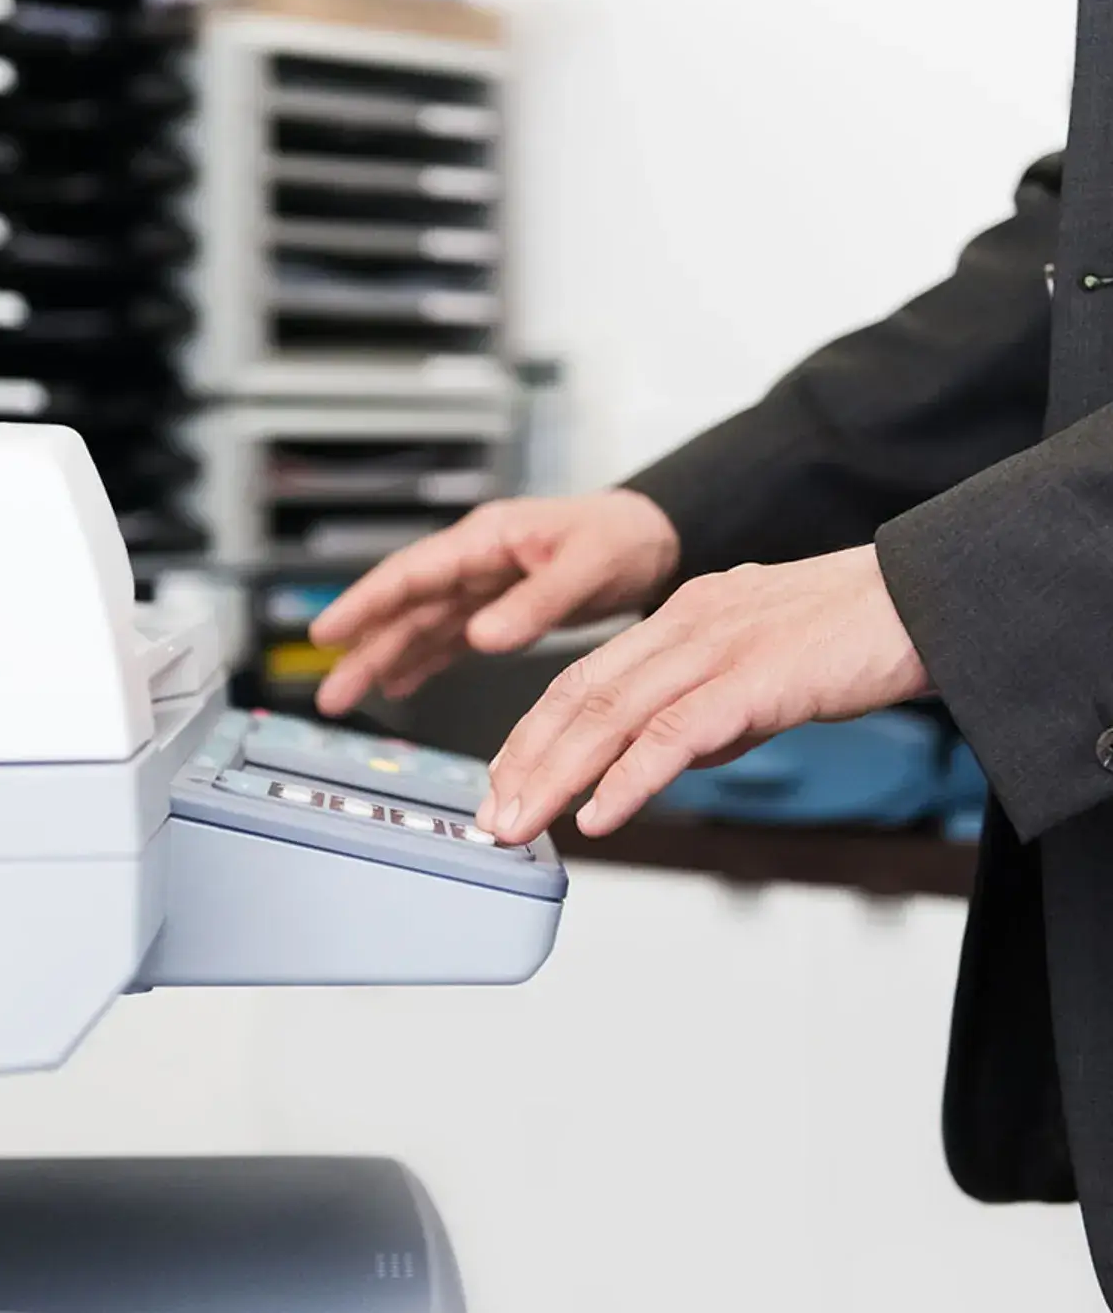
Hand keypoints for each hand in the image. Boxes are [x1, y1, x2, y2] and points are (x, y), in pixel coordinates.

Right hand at [308, 490, 681, 717]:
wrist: (654, 537)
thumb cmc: (622, 537)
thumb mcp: (585, 567)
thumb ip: (534, 603)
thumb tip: (482, 637)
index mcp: (487, 540)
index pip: (413, 573)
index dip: (367, 603)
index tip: (328, 631)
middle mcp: (475, 562)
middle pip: (405, 606)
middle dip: (363, 646)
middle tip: (328, 690)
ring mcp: (483, 586)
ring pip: (420, 626)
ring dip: (383, 659)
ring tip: (345, 697)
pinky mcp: (499, 609)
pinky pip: (448, 638)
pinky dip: (421, 661)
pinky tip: (398, 685)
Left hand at [479, 545, 929, 844]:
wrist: (929, 599)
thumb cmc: (856, 633)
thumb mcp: (761, 668)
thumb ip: (711, 711)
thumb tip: (671, 761)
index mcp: (681, 617)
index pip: (585, 677)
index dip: (535, 729)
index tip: (503, 774)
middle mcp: (684, 624)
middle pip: (580, 695)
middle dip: (526, 759)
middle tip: (492, 813)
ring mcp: (715, 647)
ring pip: (610, 713)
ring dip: (556, 775)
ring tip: (520, 823)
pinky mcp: (754, 678)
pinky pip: (675, 733)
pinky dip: (629, 778)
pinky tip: (599, 813)